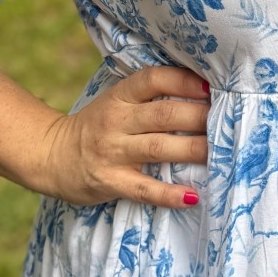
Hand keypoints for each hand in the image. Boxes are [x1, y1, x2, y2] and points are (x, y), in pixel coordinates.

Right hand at [30, 64, 209, 207]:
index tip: (211, 86)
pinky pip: (143, 189)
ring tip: (220, 153)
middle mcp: (116, 120)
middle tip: (228, 122)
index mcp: (120, 96)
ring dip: (194, 149)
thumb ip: (149, 98)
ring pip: (160, 148)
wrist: (50, 155)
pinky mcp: (110, 181)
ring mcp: (113, 152)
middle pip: (165, 114)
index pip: (154, 79)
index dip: (184, 80)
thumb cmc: (96, 127)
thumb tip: (201, 92)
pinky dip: (169, 195)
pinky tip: (192, 196)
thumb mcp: (116, 102)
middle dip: (200, 117)